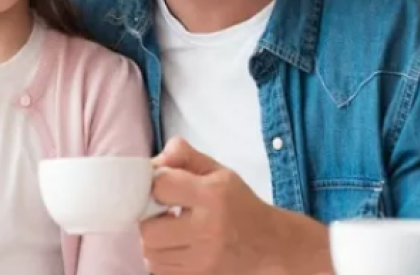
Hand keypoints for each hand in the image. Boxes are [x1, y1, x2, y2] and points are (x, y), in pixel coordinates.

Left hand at [140, 137, 329, 274]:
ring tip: (169, 231)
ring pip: (151, 252)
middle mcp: (208, 230)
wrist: (270, 244)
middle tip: (162, 212)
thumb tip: (156, 161)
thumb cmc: (237, 203)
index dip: (157, 183)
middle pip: (149, 227)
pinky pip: (160, 269)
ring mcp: (204, 260)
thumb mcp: (217, 171)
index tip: (165, 187)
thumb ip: (183, 155)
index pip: (161, 186)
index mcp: (212, 196)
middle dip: (149, 217)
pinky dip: (160, 258)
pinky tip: (175, 247)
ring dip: (153, 240)